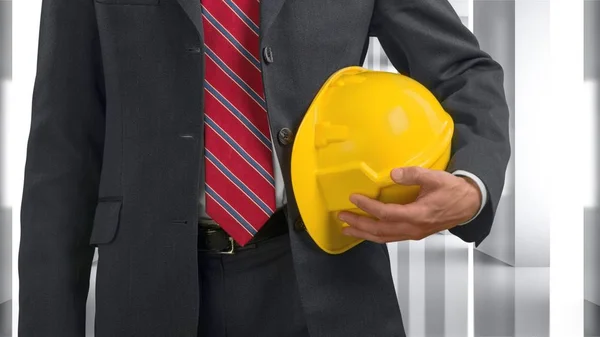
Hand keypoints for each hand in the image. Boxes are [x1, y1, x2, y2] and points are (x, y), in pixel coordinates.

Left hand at [338, 166, 481, 242]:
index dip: (368, 207)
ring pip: (384, 238)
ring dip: (364, 234)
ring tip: (347, 229)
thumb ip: (414, 174)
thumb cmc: (453, 191)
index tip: (354, 198)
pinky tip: (367, 231)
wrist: (469, 205)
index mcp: (418, 214)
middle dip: (359, 225)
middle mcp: (414, 228)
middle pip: (380, 231)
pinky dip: (375, 235)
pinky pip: (390, 238)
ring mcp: (414, 233)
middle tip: (342, 218)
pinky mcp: (414, 233)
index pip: (386, 214)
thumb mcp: (435, 178)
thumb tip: (394, 174)